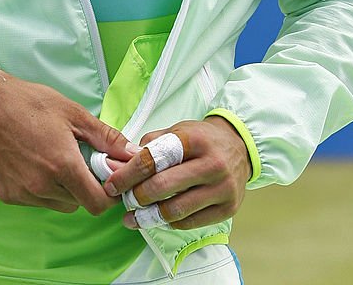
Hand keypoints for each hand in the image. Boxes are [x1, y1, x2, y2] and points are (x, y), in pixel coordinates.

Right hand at [0, 69, 134, 214]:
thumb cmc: (31, 103)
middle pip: (79, 203)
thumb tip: (133, 154)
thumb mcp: (74, 113)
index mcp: (63, 166)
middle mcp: (42, 186)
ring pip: (58, 204)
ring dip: (64, 189)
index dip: (109, 194)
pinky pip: (37, 201)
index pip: (98, 204)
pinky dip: (43, 189)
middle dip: (85, 186)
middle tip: (78, 159)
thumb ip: (107, 138)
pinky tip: (36, 163)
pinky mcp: (8, 196)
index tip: (107, 177)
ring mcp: (23, 193)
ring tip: (54, 158)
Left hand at [103, 116, 251, 229]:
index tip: (112, 185)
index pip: (154, 158)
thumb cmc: (200, 139)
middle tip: (124, 201)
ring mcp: (222, 188)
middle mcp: (212, 164)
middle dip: (137, 196)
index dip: (128, 174)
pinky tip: (157, 218)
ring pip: (175, 210)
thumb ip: (149, 145)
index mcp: (194, 139)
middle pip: (163, 187)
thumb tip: (118, 166)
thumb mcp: (177, 130)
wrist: (240, 147)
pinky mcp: (228, 209)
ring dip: (148, 216)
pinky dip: (168, 222)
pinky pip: (189, 222)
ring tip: (133, 217)